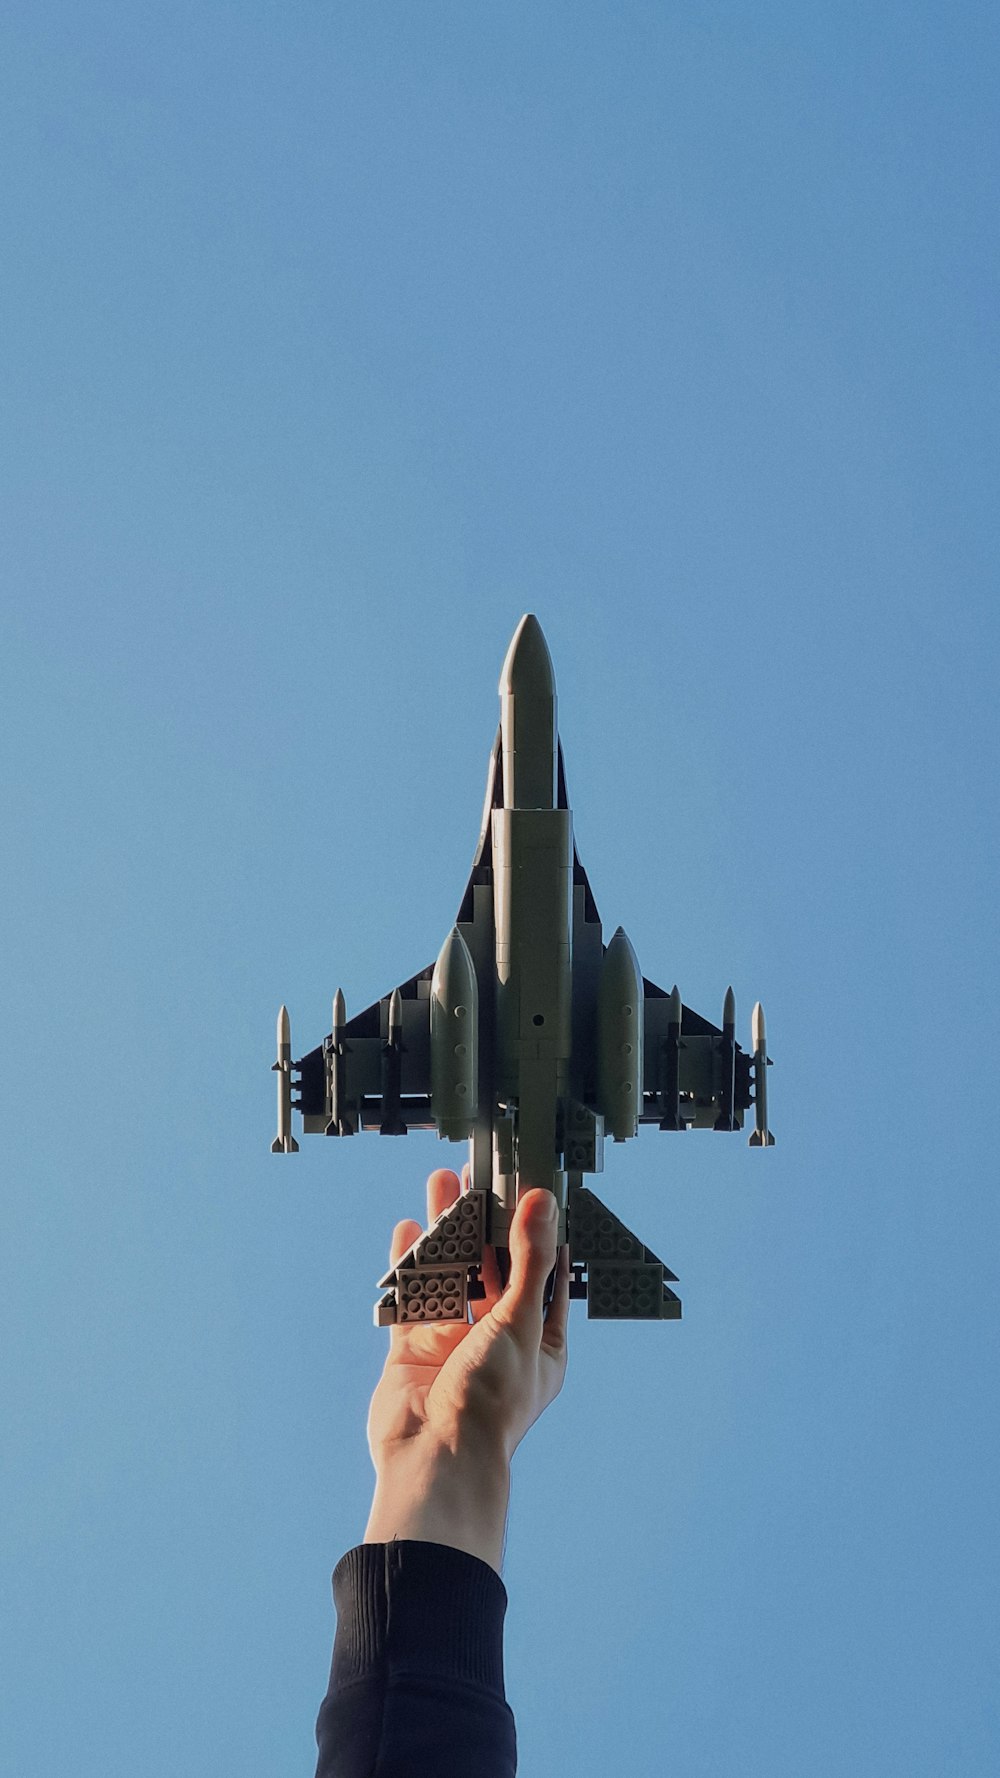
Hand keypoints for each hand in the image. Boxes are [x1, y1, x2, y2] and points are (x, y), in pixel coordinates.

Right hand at [363, 1168, 569, 1569]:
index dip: (539, 1230)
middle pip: (494, 1266)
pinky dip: (411, 1264)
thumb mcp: (520, 1321)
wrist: (436, 1459)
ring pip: (453, 1274)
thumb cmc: (493, 1402)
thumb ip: (528, 1260)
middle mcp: (498, 1340)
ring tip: (442, 1182)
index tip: (534, 1186)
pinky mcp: (414, 1349)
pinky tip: (409, 1230)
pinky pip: (413, 1297)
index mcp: (539, 1342)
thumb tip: (543, 1204)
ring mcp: (454, 1343)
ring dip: (448, 1231)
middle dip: (487, 1222)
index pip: (545, 1273)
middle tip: (481, 1173)